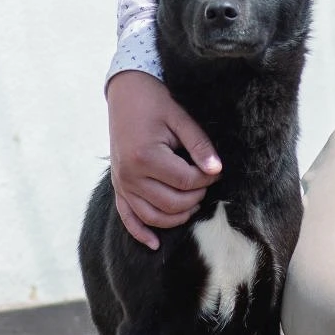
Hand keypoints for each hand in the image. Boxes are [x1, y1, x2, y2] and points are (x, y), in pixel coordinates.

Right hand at [107, 70, 221, 248]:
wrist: (126, 90)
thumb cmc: (155, 100)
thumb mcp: (180, 116)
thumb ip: (199, 145)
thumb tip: (217, 170)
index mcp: (146, 156)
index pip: (185, 181)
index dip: (206, 179)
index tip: (217, 170)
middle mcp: (130, 175)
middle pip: (170, 203)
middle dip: (195, 197)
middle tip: (207, 182)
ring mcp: (121, 183)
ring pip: (152, 216)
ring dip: (176, 216)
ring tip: (194, 204)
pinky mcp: (117, 186)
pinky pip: (127, 217)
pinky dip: (140, 233)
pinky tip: (154, 244)